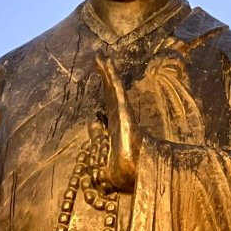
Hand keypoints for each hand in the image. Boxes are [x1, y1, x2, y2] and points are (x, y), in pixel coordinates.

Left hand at [95, 54, 139, 191]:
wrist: (136, 175)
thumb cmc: (124, 175)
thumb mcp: (105, 166)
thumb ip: (99, 152)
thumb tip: (93, 140)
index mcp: (117, 129)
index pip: (109, 106)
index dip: (105, 91)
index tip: (102, 79)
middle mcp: (120, 118)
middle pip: (110, 92)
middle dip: (104, 76)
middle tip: (99, 58)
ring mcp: (122, 113)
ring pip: (112, 88)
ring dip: (106, 71)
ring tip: (99, 55)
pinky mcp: (122, 110)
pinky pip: (114, 89)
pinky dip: (109, 75)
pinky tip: (104, 61)